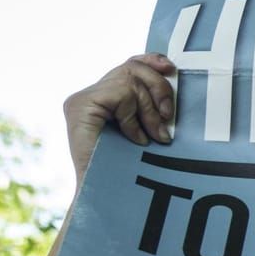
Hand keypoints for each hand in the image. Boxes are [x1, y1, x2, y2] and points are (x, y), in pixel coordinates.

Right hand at [63, 54, 177, 183]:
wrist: (104, 194)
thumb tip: (172, 84)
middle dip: (159, 91)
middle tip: (167, 120)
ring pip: (131, 82)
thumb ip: (148, 108)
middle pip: (133, 68)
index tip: (172, 68)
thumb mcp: (145, 130)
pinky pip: (122, 96)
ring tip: (154, 135)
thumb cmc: (128, 168)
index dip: (151, 61)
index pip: (128, 65)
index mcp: (102, 98)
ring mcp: (82, 99)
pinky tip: (135, 139)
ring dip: (150, 111)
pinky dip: (134, 118)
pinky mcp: (81, 105)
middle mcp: (88, 95)